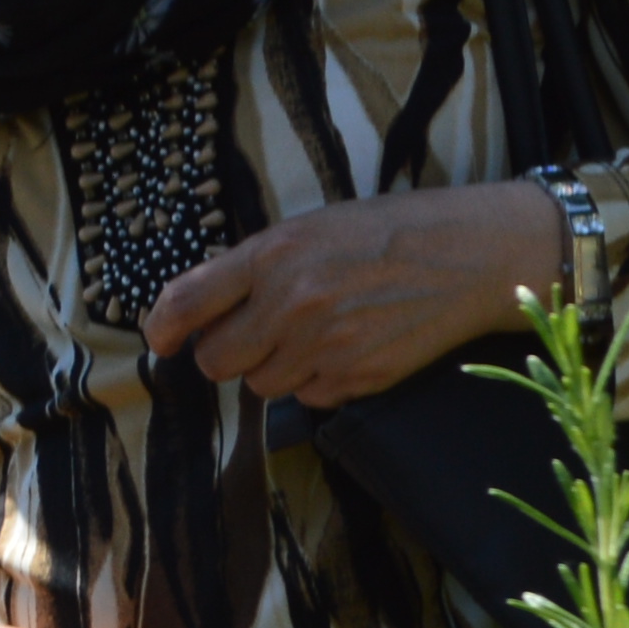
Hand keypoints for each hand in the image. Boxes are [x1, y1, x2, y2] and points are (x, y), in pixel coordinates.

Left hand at [139, 181, 571, 410]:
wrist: (467, 256)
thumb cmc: (386, 234)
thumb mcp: (310, 229)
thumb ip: (253, 267)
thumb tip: (197, 308)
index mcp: (273, 256)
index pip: (187, 302)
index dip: (163, 328)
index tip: (162, 340)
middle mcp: (291, 303)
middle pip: (217, 361)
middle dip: (228, 352)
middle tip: (255, 335)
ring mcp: (325, 345)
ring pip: (261, 386)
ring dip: (275, 368)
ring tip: (315, 334)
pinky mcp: (357, 378)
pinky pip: (308, 398)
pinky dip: (318, 381)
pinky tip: (348, 347)